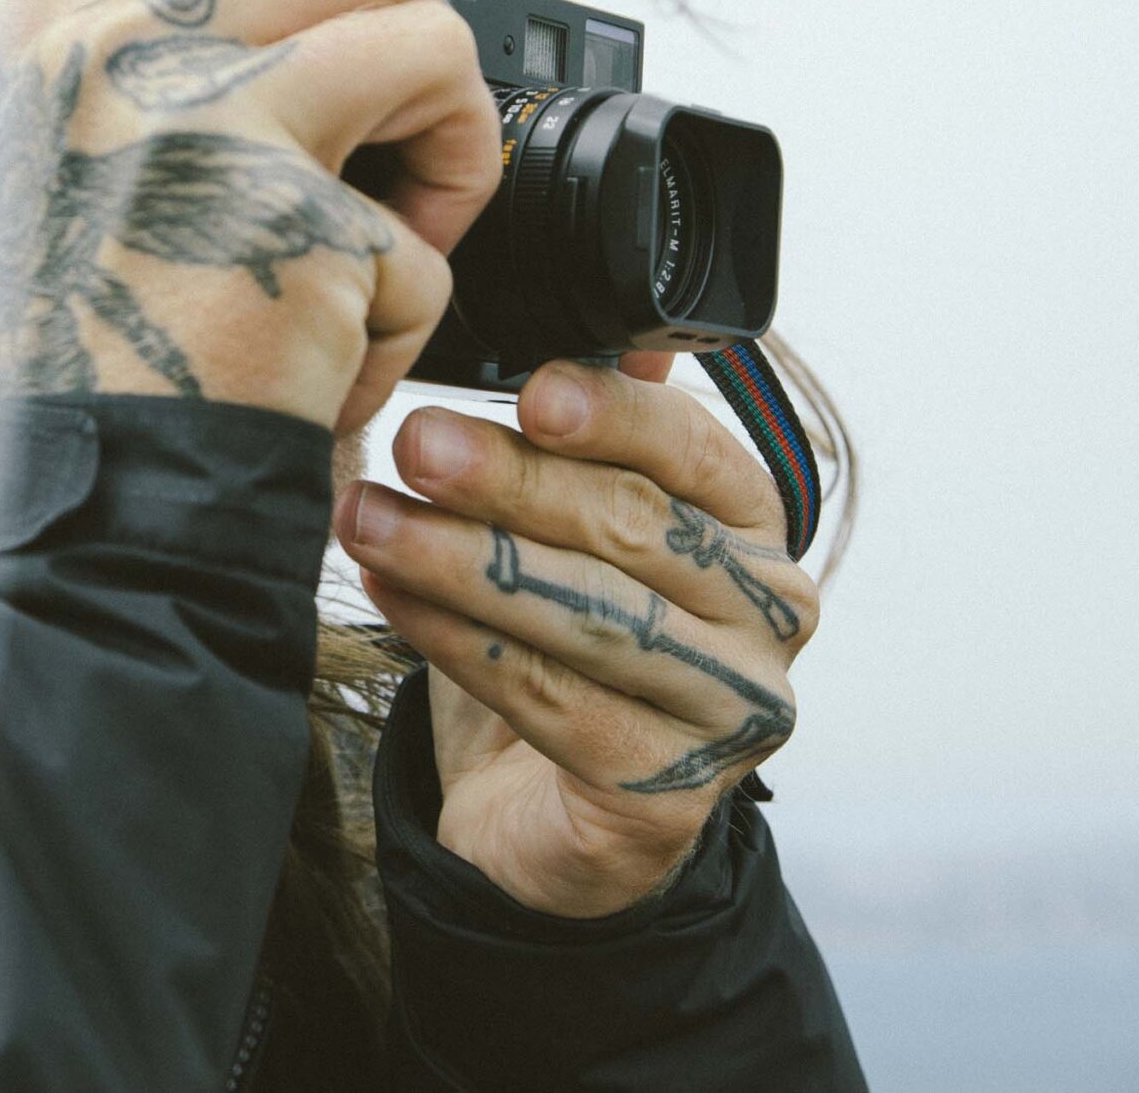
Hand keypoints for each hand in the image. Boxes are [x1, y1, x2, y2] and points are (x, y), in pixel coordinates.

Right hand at [0, 0, 499, 434]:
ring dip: (447, 154)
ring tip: (389, 250)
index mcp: (49, 16)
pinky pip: (425, 229)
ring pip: (427, 38)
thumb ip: (145, 43)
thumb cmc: (87, 356)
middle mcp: (106, 37)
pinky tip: (333, 366)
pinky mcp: (278, 207)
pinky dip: (411, 309)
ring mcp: (192, 109)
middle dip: (419, 54)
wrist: (65, 514)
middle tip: (388, 163)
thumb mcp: (73, 162)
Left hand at [339, 354, 819, 916]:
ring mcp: (731, 711)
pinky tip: (390, 595)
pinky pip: (554, 700)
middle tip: (416, 444)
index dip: (614, 417)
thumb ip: (595, 432)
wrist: (541, 814)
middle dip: (514, 481)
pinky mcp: (666, 791)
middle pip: (637, 530)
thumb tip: (607, 326)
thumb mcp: (577, 526)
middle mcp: (768, 616)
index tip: (529, 390)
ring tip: (370, 517)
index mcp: (751, 527)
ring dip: (467, 559)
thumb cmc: (563, 643)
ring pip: (592, 615)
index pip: (696, 451)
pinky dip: (460, 641)